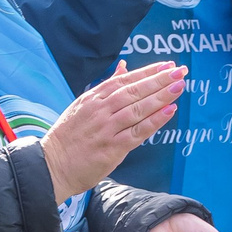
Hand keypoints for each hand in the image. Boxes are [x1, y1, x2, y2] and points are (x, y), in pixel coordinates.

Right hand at [38, 62, 185, 199]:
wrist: (51, 166)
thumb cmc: (68, 138)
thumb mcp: (82, 106)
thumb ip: (105, 87)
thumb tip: (124, 68)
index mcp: (92, 98)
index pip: (124, 80)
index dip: (147, 71)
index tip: (167, 65)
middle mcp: (99, 110)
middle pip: (133, 91)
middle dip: (159, 80)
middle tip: (179, 71)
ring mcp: (106, 129)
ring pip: (138, 108)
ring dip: (161, 96)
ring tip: (179, 86)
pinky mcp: (111, 148)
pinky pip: (138, 132)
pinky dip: (154, 121)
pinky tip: (170, 111)